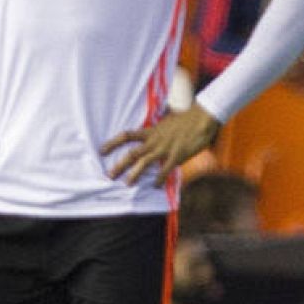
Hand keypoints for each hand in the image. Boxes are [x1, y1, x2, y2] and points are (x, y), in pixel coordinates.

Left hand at [101, 102, 220, 186]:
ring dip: (134, 174)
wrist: (202, 117)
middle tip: (109, 175)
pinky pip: (165, 170)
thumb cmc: (187, 118)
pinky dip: (159, 179)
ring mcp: (165, 148)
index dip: (113, 143)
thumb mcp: (168, 122)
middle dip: (119, 165)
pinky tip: (155, 186)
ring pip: (144, 162)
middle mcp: (155, 140)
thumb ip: (160, 131)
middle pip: (132, 153)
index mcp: (151, 131)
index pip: (127, 136)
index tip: (101, 151)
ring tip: (127, 183)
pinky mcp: (177, 155)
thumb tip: (156, 136)